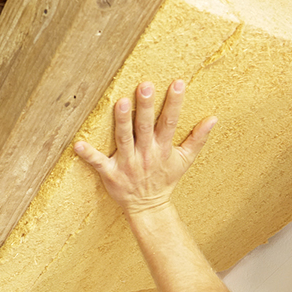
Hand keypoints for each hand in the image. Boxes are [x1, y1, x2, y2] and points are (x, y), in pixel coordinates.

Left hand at [74, 80, 216, 213]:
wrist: (148, 207)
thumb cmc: (165, 179)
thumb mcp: (185, 160)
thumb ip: (197, 138)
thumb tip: (214, 118)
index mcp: (162, 149)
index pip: (169, 123)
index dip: (174, 103)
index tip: (178, 84)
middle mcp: (145, 154)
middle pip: (145, 127)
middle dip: (146, 107)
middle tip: (145, 85)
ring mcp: (127, 163)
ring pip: (124, 139)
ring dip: (122, 122)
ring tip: (121, 102)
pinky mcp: (111, 173)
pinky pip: (98, 163)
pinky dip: (88, 155)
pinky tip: (77, 144)